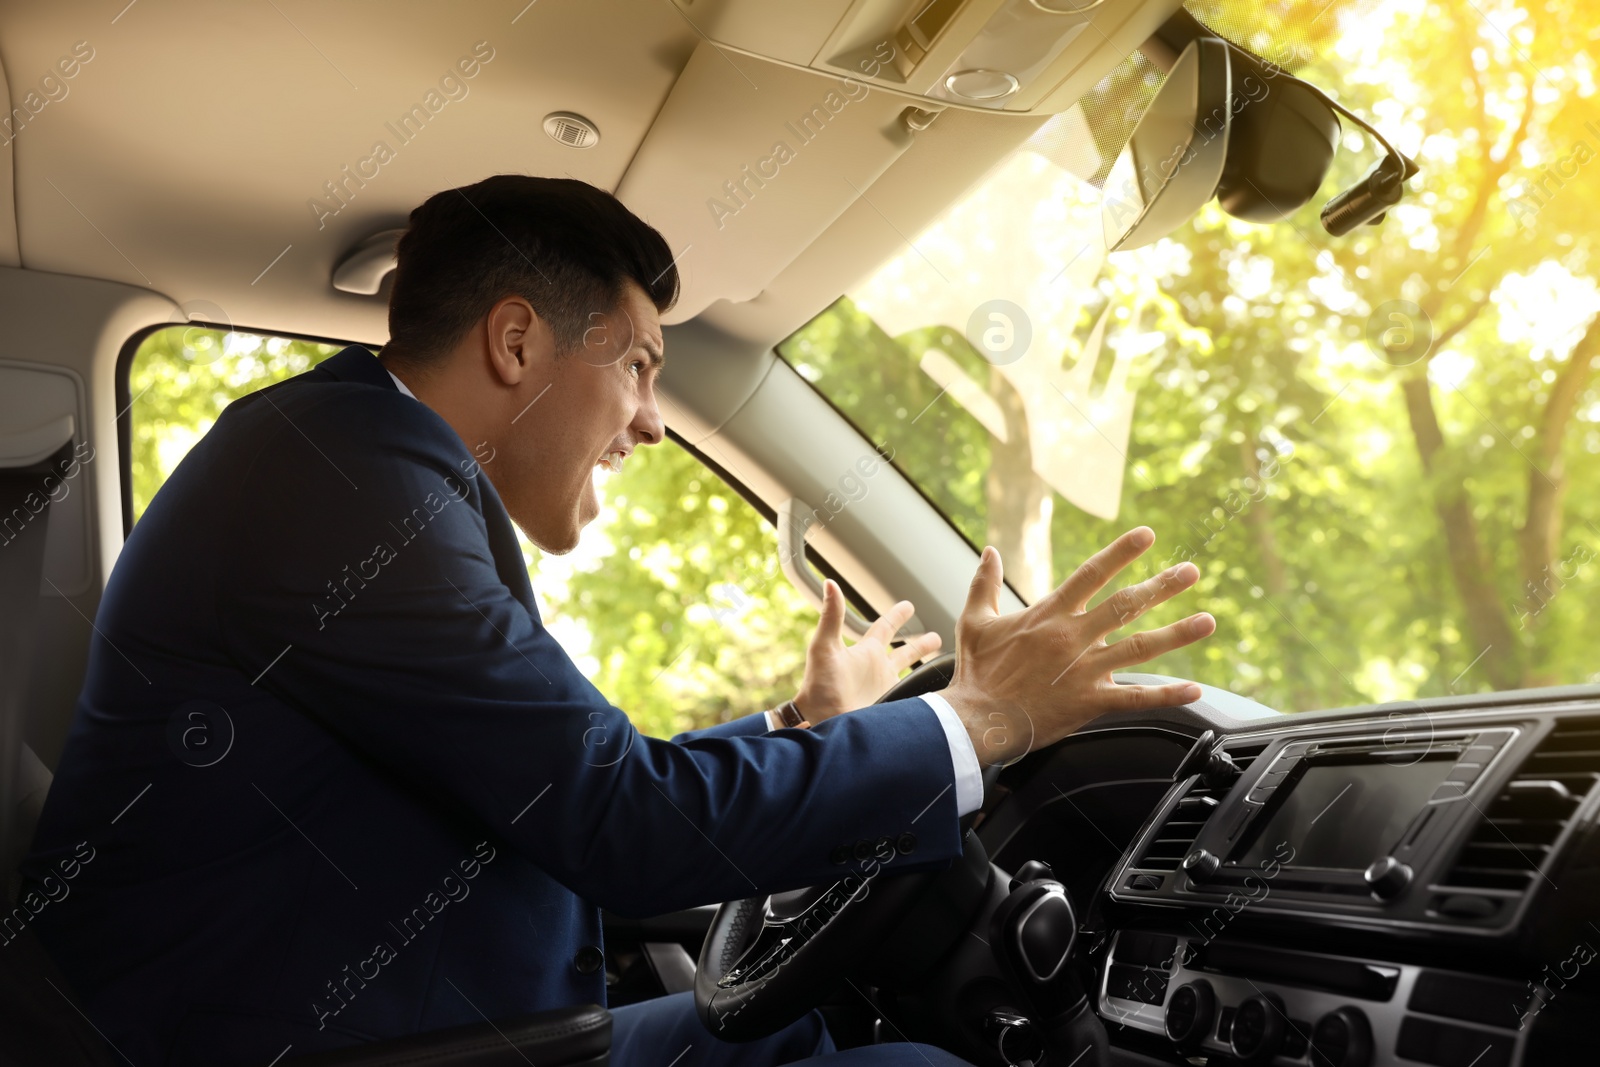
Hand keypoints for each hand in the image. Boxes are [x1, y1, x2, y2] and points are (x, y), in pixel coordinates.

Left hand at [793, 580, 942, 723]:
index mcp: (866, 652)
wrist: (821, 722)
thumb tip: (830, 583)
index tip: (909, 605)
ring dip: (924, 668)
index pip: (886, 628)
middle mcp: (877, 669)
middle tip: (936, 637)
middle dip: (920, 644)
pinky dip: (923, 692)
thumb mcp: (825, 646)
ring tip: (940, 665)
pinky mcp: (890, 707)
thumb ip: (832, 616)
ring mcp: (885, 689)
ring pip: (911, 675)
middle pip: (904, 653)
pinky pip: (912, 696)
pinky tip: (937, 694)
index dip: (897, 615)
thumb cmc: (818, 685)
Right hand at [943, 527, 1215, 765]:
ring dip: (1176, 634)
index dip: (1120, 552)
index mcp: (1049, 615)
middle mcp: (1073, 638)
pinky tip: (1194, 689)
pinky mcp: (1089, 702)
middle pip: (1125, 606)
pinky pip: (1135, 699)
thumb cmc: (976, 672)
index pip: (1091, 574)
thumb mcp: (974, 621)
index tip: (1147, 535)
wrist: (976, 721)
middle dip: (1161, 586)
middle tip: (1190, 572)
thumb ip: (984, 583)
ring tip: (1207, 621)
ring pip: (1139, 648)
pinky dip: (1166, 695)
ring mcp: (1084, 671)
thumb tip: (989, 552)